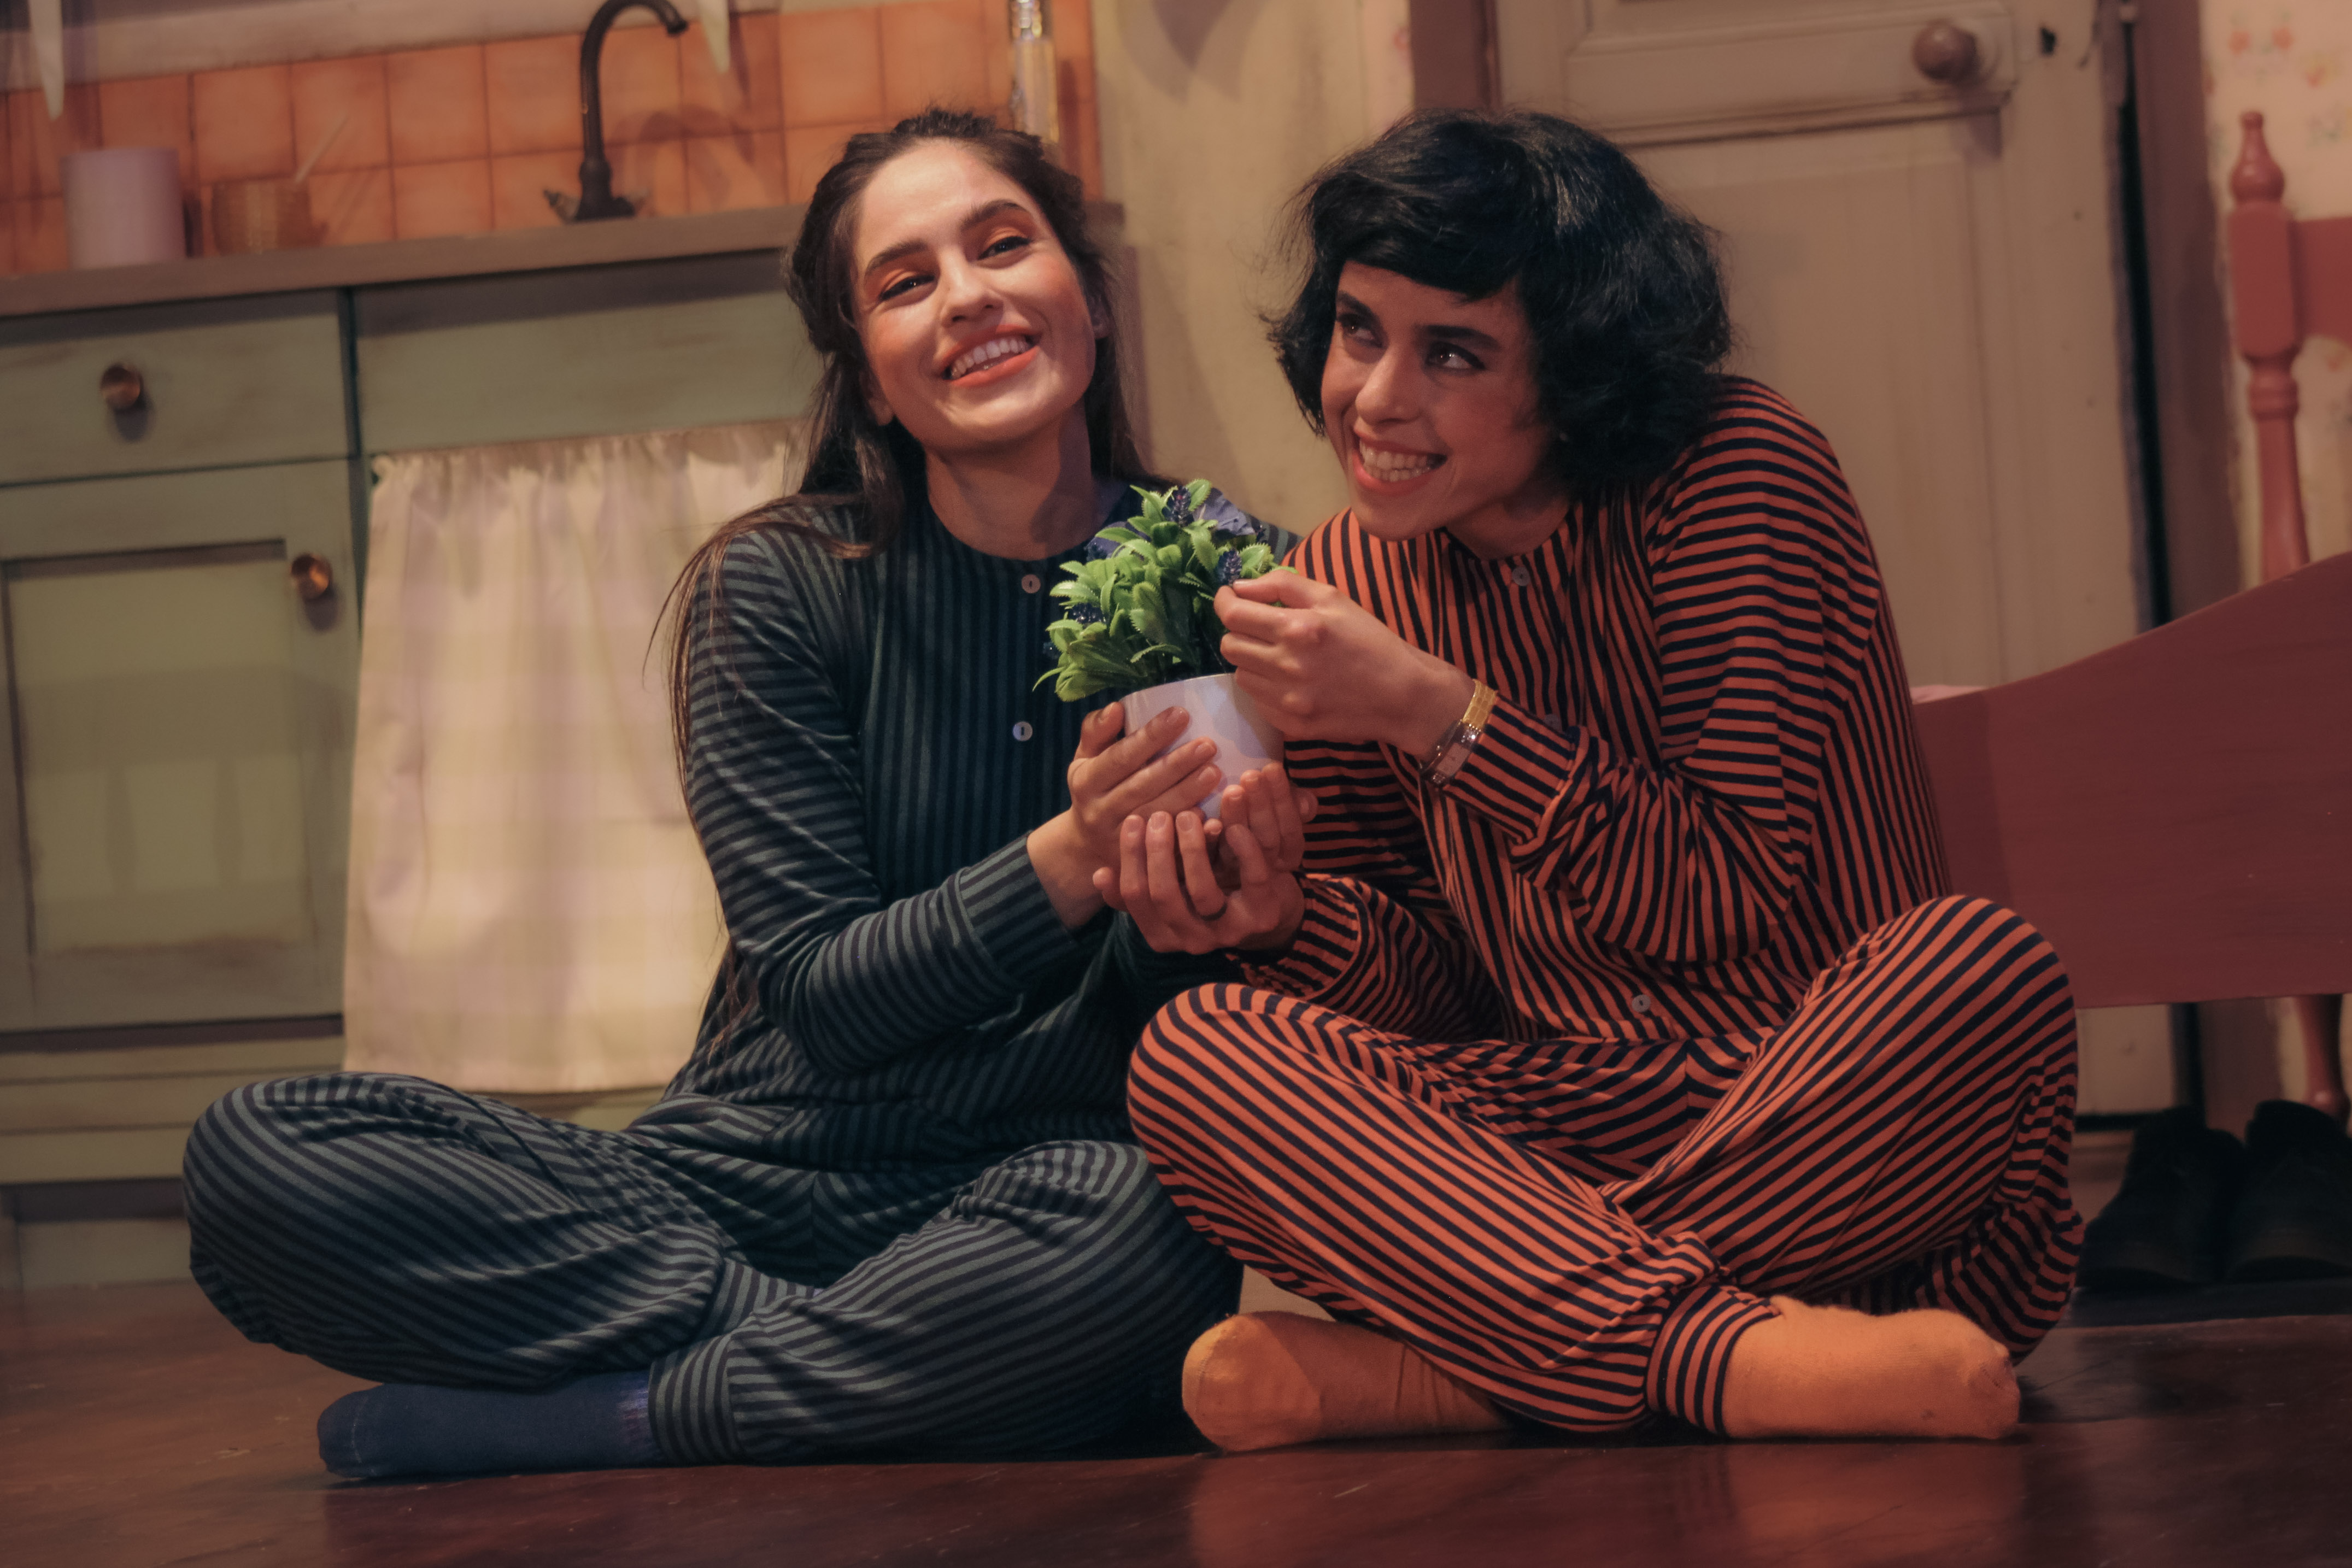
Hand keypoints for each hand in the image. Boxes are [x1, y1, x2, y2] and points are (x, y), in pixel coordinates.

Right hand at [1029, 703, 1222, 929]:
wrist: (1085, 848)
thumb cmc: (1094, 790)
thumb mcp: (1084, 760)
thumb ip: (1096, 731)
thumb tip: (1117, 708)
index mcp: (1086, 783)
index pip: (1121, 756)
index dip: (1151, 736)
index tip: (1181, 714)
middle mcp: (1101, 813)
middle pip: (1142, 786)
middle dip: (1176, 765)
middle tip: (1208, 745)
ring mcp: (1121, 840)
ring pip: (1158, 816)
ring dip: (1188, 794)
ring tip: (1215, 772)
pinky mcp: (1141, 862)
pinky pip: (1169, 847)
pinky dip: (1191, 831)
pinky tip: (1214, 817)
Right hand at [1096, 808, 1304, 955]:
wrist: (1262, 908)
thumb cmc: (1203, 891)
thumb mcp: (1167, 890)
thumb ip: (1133, 887)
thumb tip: (1099, 874)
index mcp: (1163, 935)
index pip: (1135, 898)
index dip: (1130, 857)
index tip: (1132, 819)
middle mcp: (1193, 940)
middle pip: (1163, 896)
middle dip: (1157, 851)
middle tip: (1159, 815)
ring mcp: (1229, 932)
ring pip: (1202, 892)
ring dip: (1192, 848)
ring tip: (1187, 815)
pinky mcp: (1263, 915)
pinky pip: (1252, 880)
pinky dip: (1241, 849)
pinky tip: (1229, 826)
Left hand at [1200, 762, 1316, 889]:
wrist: (1234, 880)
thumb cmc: (1262, 824)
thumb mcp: (1283, 815)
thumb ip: (1295, 805)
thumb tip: (1306, 802)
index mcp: (1288, 854)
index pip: (1290, 829)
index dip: (1284, 799)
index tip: (1272, 769)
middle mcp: (1264, 867)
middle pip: (1267, 840)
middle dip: (1261, 805)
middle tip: (1251, 776)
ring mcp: (1236, 873)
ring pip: (1240, 849)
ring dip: (1236, 817)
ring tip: (1232, 791)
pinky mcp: (1211, 875)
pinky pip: (1211, 859)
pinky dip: (1209, 838)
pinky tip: (1206, 818)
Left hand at [1217, 573, 1474, 757]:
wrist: (1403, 695)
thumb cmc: (1370, 640)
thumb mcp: (1333, 598)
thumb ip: (1282, 585)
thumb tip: (1240, 587)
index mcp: (1298, 628)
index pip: (1233, 614)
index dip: (1224, 601)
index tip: (1229, 597)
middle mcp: (1287, 666)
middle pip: (1230, 646)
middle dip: (1240, 631)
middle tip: (1260, 627)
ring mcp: (1287, 701)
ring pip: (1241, 675)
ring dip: (1253, 661)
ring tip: (1280, 656)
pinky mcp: (1290, 726)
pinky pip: (1258, 701)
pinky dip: (1267, 688)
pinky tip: (1292, 681)